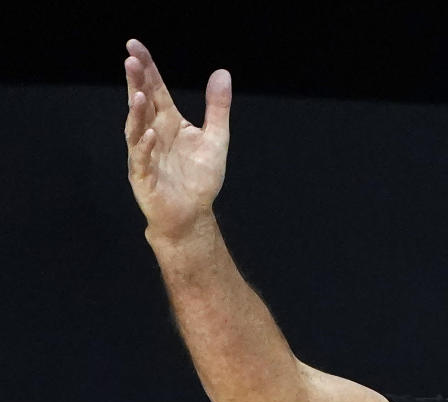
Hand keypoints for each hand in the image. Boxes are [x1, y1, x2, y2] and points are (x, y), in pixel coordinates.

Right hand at [124, 39, 231, 242]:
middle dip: (135, 82)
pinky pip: (142, 159)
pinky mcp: (144, 176)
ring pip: (136, 129)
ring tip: (138, 94)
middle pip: (141, 103)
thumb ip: (217, 107)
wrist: (191, 214)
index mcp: (168, 121)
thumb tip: (222, 73)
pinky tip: (150, 135)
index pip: (155, 89)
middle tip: (131, 59)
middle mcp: (153, 133)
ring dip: (136, 112)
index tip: (135, 46)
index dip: (146, 68)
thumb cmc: (199, 178)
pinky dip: (145, 147)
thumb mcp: (216, 138)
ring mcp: (145, 154)